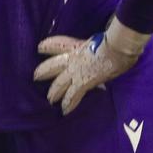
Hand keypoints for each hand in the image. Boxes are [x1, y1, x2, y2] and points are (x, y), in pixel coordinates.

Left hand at [33, 17, 149, 115]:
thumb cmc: (115, 42)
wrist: (117, 48)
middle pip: (52, 65)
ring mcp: (76, 71)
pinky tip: (64, 111)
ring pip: (59, 83)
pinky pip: (73, 95)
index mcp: (77, 46)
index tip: (40, 47)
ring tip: (50, 99)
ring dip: (54, 92)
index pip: (58, 44)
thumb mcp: (102, 41)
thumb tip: (106, 48)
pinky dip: (69, 104)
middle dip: (43, 71)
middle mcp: (73, 58)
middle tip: (35, 76)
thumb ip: (98, 46)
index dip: (48, 45)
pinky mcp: (83, 82)